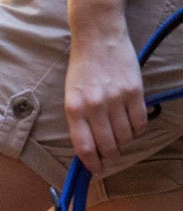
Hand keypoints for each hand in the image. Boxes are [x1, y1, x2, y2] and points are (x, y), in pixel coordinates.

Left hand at [65, 23, 146, 174]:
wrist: (98, 39)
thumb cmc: (81, 72)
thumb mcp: (70, 99)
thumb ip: (78, 123)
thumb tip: (87, 150)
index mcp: (75, 111)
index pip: (84, 148)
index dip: (92, 164)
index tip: (96, 170)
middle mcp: (95, 107)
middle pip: (107, 146)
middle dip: (109, 157)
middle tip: (110, 158)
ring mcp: (116, 98)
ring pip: (125, 136)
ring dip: (124, 143)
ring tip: (120, 139)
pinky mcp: (134, 90)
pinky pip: (140, 121)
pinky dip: (138, 130)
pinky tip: (132, 127)